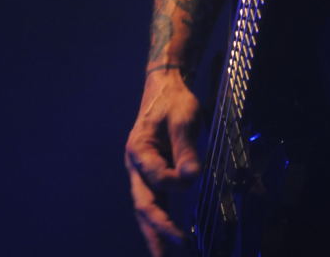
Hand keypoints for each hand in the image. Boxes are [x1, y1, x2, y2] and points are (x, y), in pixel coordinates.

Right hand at [125, 69, 200, 255]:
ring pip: (146, 209)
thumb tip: (192, 177)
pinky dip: (159, 224)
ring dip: (155, 235)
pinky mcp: (153, 177)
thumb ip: (186, 148)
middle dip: (156, 230)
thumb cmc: (173, 102)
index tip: (193, 175)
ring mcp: (142, 174)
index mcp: (139, 149)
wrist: (165, 89)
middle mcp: (136, 166)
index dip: (175, 180)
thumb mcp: (183, 118)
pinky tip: (167, 241)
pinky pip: (155, 204)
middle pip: (143, 203)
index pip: (156, 176)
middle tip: (169, 253)